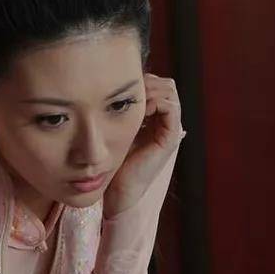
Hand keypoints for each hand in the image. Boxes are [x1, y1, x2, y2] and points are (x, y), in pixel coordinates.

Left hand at [103, 73, 183, 217]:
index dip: (142, 80)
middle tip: (126, 89)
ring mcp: (169, 130)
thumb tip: (103, 88)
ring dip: (151, 89)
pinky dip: (156, 100)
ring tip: (131, 98)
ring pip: (170, 91)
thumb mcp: (112, 130)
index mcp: (153, 120)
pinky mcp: (170, 139)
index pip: (156, 85)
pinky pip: (171, 107)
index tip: (120, 86)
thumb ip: (115, 111)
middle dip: (147, 81)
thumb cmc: (111, 164)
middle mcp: (164, 123)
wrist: (118, 193)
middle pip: (165, 84)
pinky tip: (138, 107)